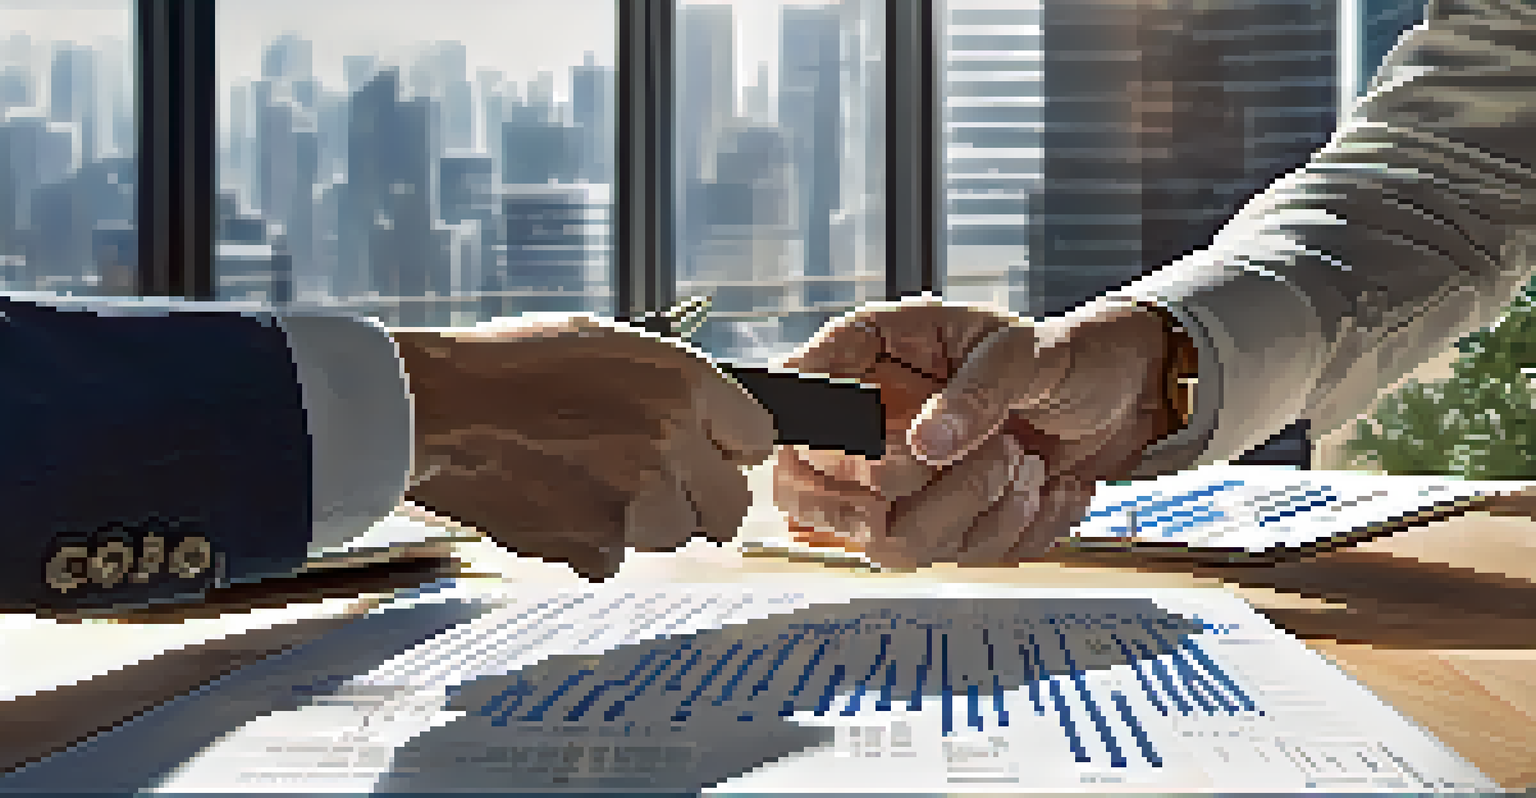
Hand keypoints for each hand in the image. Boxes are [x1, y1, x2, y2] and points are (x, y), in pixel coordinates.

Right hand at [392, 314, 775, 580]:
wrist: (434, 409)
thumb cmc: (510, 367)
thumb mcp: (607, 344)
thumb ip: (671, 386)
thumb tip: (709, 426)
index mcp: (682, 381)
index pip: (757, 439)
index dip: (728, 449)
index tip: (710, 455)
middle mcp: (672, 441)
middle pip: (729, 506)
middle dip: (698, 498)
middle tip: (654, 481)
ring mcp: (635, 498)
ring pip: (673, 535)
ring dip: (642, 520)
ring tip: (586, 480)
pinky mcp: (595, 542)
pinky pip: (616, 558)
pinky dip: (591, 541)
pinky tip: (556, 501)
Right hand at [772, 298, 1184, 567]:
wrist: (1119, 395)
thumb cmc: (1059, 353)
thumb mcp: (1021, 351)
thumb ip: (975, 391)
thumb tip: (926, 444)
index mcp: (866, 361)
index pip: (795, 418)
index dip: (821, 450)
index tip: (889, 461)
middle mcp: (869, 427)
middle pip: (815, 500)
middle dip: (905, 499)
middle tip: (988, 458)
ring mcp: (903, 485)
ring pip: (895, 540)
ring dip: (975, 508)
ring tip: (1028, 462)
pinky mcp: (945, 524)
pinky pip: (961, 557)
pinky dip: (1018, 528)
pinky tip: (1051, 487)